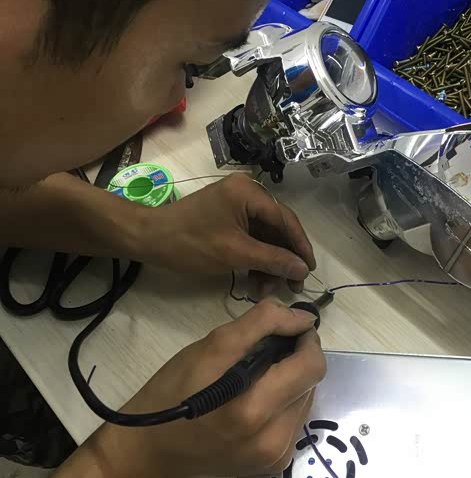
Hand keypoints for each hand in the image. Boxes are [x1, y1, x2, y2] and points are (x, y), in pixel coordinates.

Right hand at [56, 299, 325, 477]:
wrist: (148, 451)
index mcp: (255, 408)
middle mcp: (272, 439)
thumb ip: (261, 324)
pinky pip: (293, 424)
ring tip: (260, 378)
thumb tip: (302, 317)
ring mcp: (274, 457)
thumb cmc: (173, 392)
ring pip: (304, 403)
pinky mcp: (273, 466)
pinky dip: (283, 406)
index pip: (312, 366)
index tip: (292, 329)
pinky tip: (257, 401)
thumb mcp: (211, 346)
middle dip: (297, 361)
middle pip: (311, 384)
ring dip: (291, 384)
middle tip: (271, 350)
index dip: (307, 341)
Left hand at [136, 174, 315, 291]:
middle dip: (283, 260)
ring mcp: (237, 204)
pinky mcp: (228, 217)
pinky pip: (250, 238)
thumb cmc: (191, 243)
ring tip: (268, 290)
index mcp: (250, 192)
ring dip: (268, 263)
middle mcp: (247, 192)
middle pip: (277, 228)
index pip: (286, 219)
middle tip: (292, 286)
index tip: (310, 271)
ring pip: (264, 237)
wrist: (148, 240)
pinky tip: (256, 281)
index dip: (300, 247)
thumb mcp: (236, 254)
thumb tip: (303, 270)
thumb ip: (273, 260)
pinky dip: (255, 259)